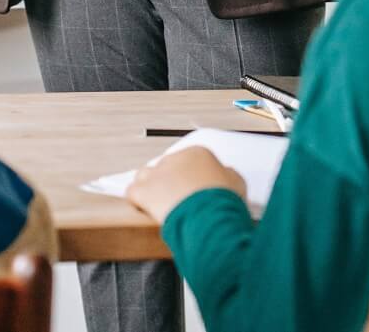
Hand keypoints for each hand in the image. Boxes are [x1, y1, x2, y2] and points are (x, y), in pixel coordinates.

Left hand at [126, 147, 246, 225]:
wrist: (207, 213)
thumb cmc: (222, 199)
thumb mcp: (236, 182)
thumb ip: (227, 175)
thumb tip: (225, 175)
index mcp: (198, 154)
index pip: (189, 161)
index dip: (190, 177)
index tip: (192, 189)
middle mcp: (176, 159)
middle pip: (167, 167)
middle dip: (170, 182)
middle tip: (177, 199)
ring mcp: (158, 174)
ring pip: (146, 175)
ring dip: (150, 187)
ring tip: (157, 204)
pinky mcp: (144, 191)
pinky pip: (132, 192)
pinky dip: (136, 201)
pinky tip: (142, 209)